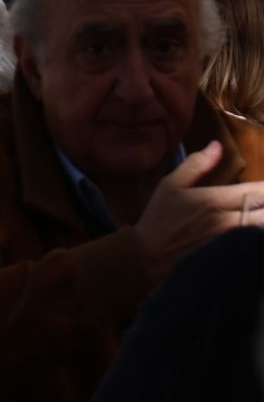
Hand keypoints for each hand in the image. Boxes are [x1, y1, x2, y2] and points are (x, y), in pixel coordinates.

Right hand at [134, 141, 263, 276]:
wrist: (148, 256)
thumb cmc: (159, 219)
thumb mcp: (170, 186)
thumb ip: (195, 164)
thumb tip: (217, 145)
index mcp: (215, 200)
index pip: (259, 191)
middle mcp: (227, 221)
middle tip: (261, 201)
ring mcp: (230, 242)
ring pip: (261, 230)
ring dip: (261, 220)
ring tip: (258, 214)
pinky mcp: (229, 256)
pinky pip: (253, 247)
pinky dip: (257, 238)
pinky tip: (253, 234)